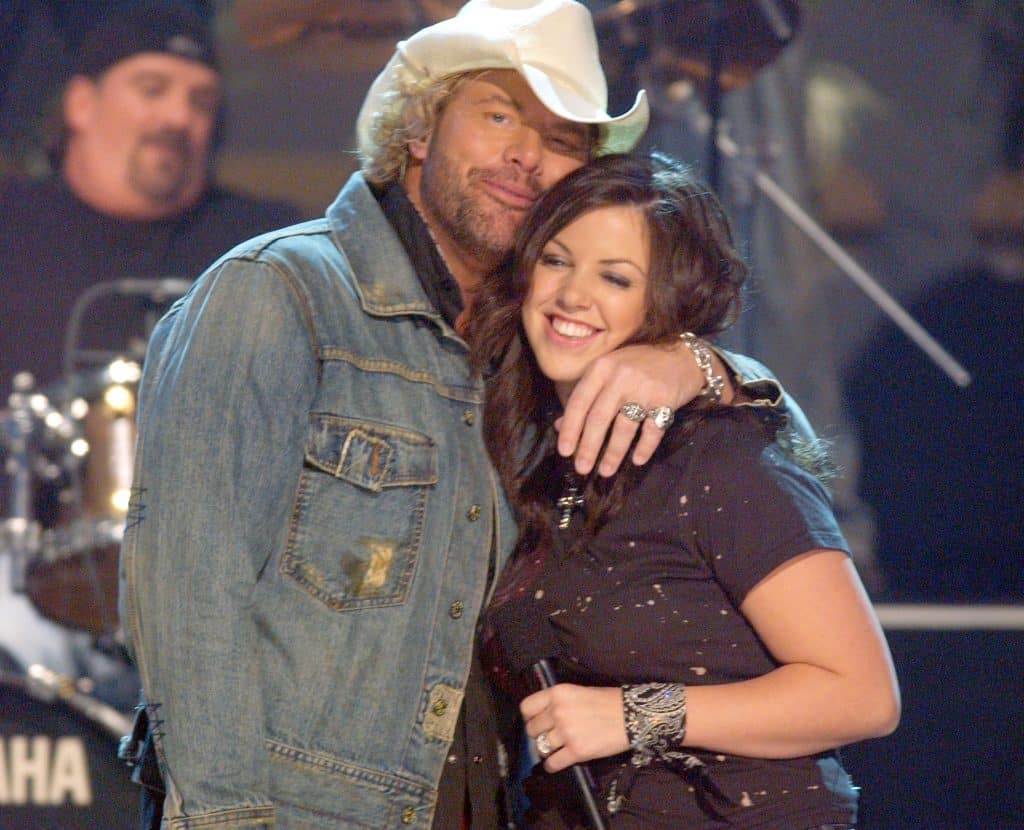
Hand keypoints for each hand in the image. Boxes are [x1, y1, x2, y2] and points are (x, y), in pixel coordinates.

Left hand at [521, 684, 628, 772]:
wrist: (632, 715)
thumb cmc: (609, 701)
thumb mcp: (579, 691)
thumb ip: (560, 702)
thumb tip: (545, 715)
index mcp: (557, 693)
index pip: (527, 707)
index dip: (530, 717)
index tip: (536, 721)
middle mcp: (557, 712)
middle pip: (532, 729)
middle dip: (538, 734)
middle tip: (549, 736)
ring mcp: (566, 733)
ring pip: (541, 747)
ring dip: (547, 750)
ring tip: (556, 749)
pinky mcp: (576, 752)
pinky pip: (552, 763)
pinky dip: (552, 766)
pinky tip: (557, 763)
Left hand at [558, 340, 720, 475]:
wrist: (684, 356)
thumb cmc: (639, 366)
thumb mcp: (608, 373)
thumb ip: (585, 396)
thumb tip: (559, 426)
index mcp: (601, 368)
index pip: (579, 402)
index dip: (570, 429)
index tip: (564, 452)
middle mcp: (620, 377)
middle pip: (599, 418)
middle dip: (588, 447)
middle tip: (582, 468)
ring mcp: (644, 388)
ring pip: (624, 427)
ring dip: (613, 453)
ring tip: (605, 471)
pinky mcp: (666, 400)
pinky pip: (652, 430)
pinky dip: (644, 447)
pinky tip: (636, 460)